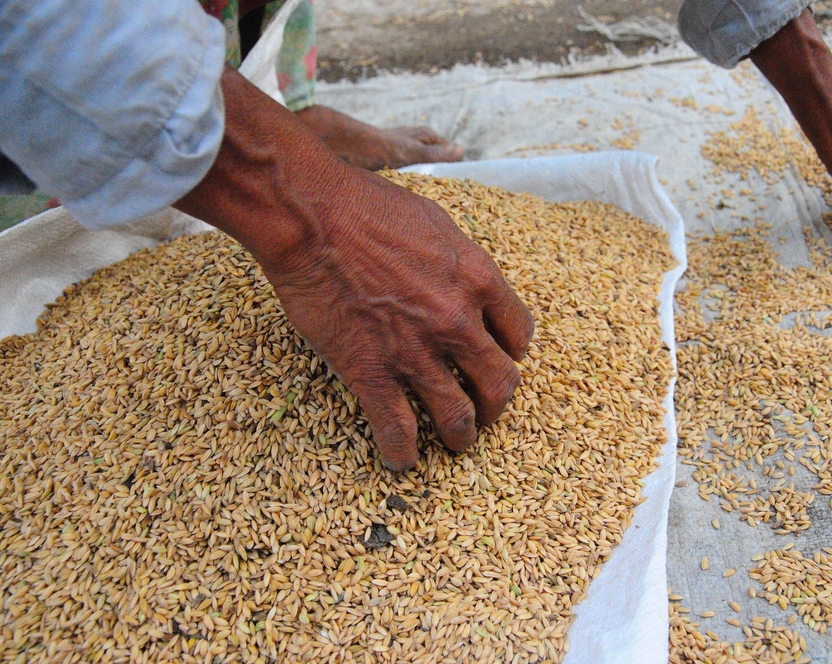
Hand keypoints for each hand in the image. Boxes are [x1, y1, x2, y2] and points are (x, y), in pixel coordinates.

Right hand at [265, 168, 532, 469]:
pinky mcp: (371, 372)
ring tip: (456, 442)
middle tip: (487, 410)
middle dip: (497, 404)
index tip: (502, 357)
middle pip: (501, 383)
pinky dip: (402, 453)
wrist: (311, 216)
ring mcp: (415, 352)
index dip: (512, 351)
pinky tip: (402, 460)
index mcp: (477, 279)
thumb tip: (467, 281)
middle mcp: (457, 322)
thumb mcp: (436, 222)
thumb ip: (460, 260)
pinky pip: (397, 429)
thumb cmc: (367, 206)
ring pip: (458, 417)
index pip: (519, 332)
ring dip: (461, 436)